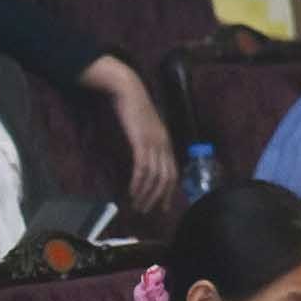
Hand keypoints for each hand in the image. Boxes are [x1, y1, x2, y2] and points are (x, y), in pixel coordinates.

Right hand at [96, 58, 176, 211]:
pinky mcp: (142, 141)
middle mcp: (164, 144)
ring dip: (147, 193)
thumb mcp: (144, 128)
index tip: (162, 207)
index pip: (173, 173)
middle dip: (158, 197)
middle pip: (167, 178)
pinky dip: (138, 182)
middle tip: (147, 211)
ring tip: (137, 205)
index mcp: (166, 142)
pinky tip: (132, 190)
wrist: (128, 90)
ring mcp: (154, 142)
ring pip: (155, 176)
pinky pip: (143, 167)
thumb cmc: (133, 107)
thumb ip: (147, 142)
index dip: (169, 192)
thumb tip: (144, 157)